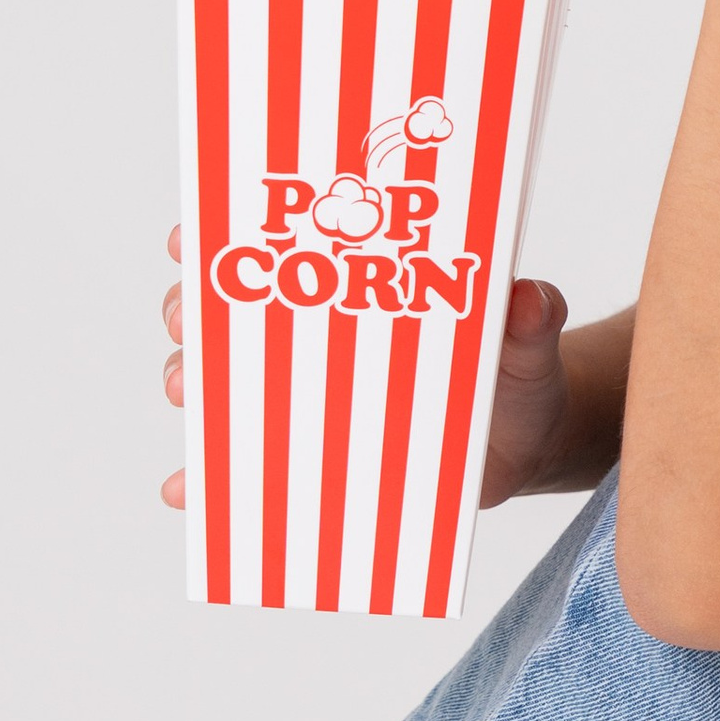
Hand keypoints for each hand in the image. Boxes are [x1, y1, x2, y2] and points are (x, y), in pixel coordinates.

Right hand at [162, 235, 582, 515]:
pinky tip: (187, 487)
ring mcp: (305, 398)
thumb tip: (531, 298)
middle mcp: (315, 337)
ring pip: (224, 384)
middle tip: (189, 319)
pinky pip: (246, 467)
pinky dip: (208, 478)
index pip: (278, 246)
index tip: (194, 236)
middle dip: (193, 309)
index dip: (224, 233)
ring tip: (188, 395)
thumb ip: (531, 321)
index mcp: (357, 287)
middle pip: (229, 311)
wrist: (523, 448)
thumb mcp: (525, 345)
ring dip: (192, 383)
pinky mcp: (309, 459)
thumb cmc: (515, 376)